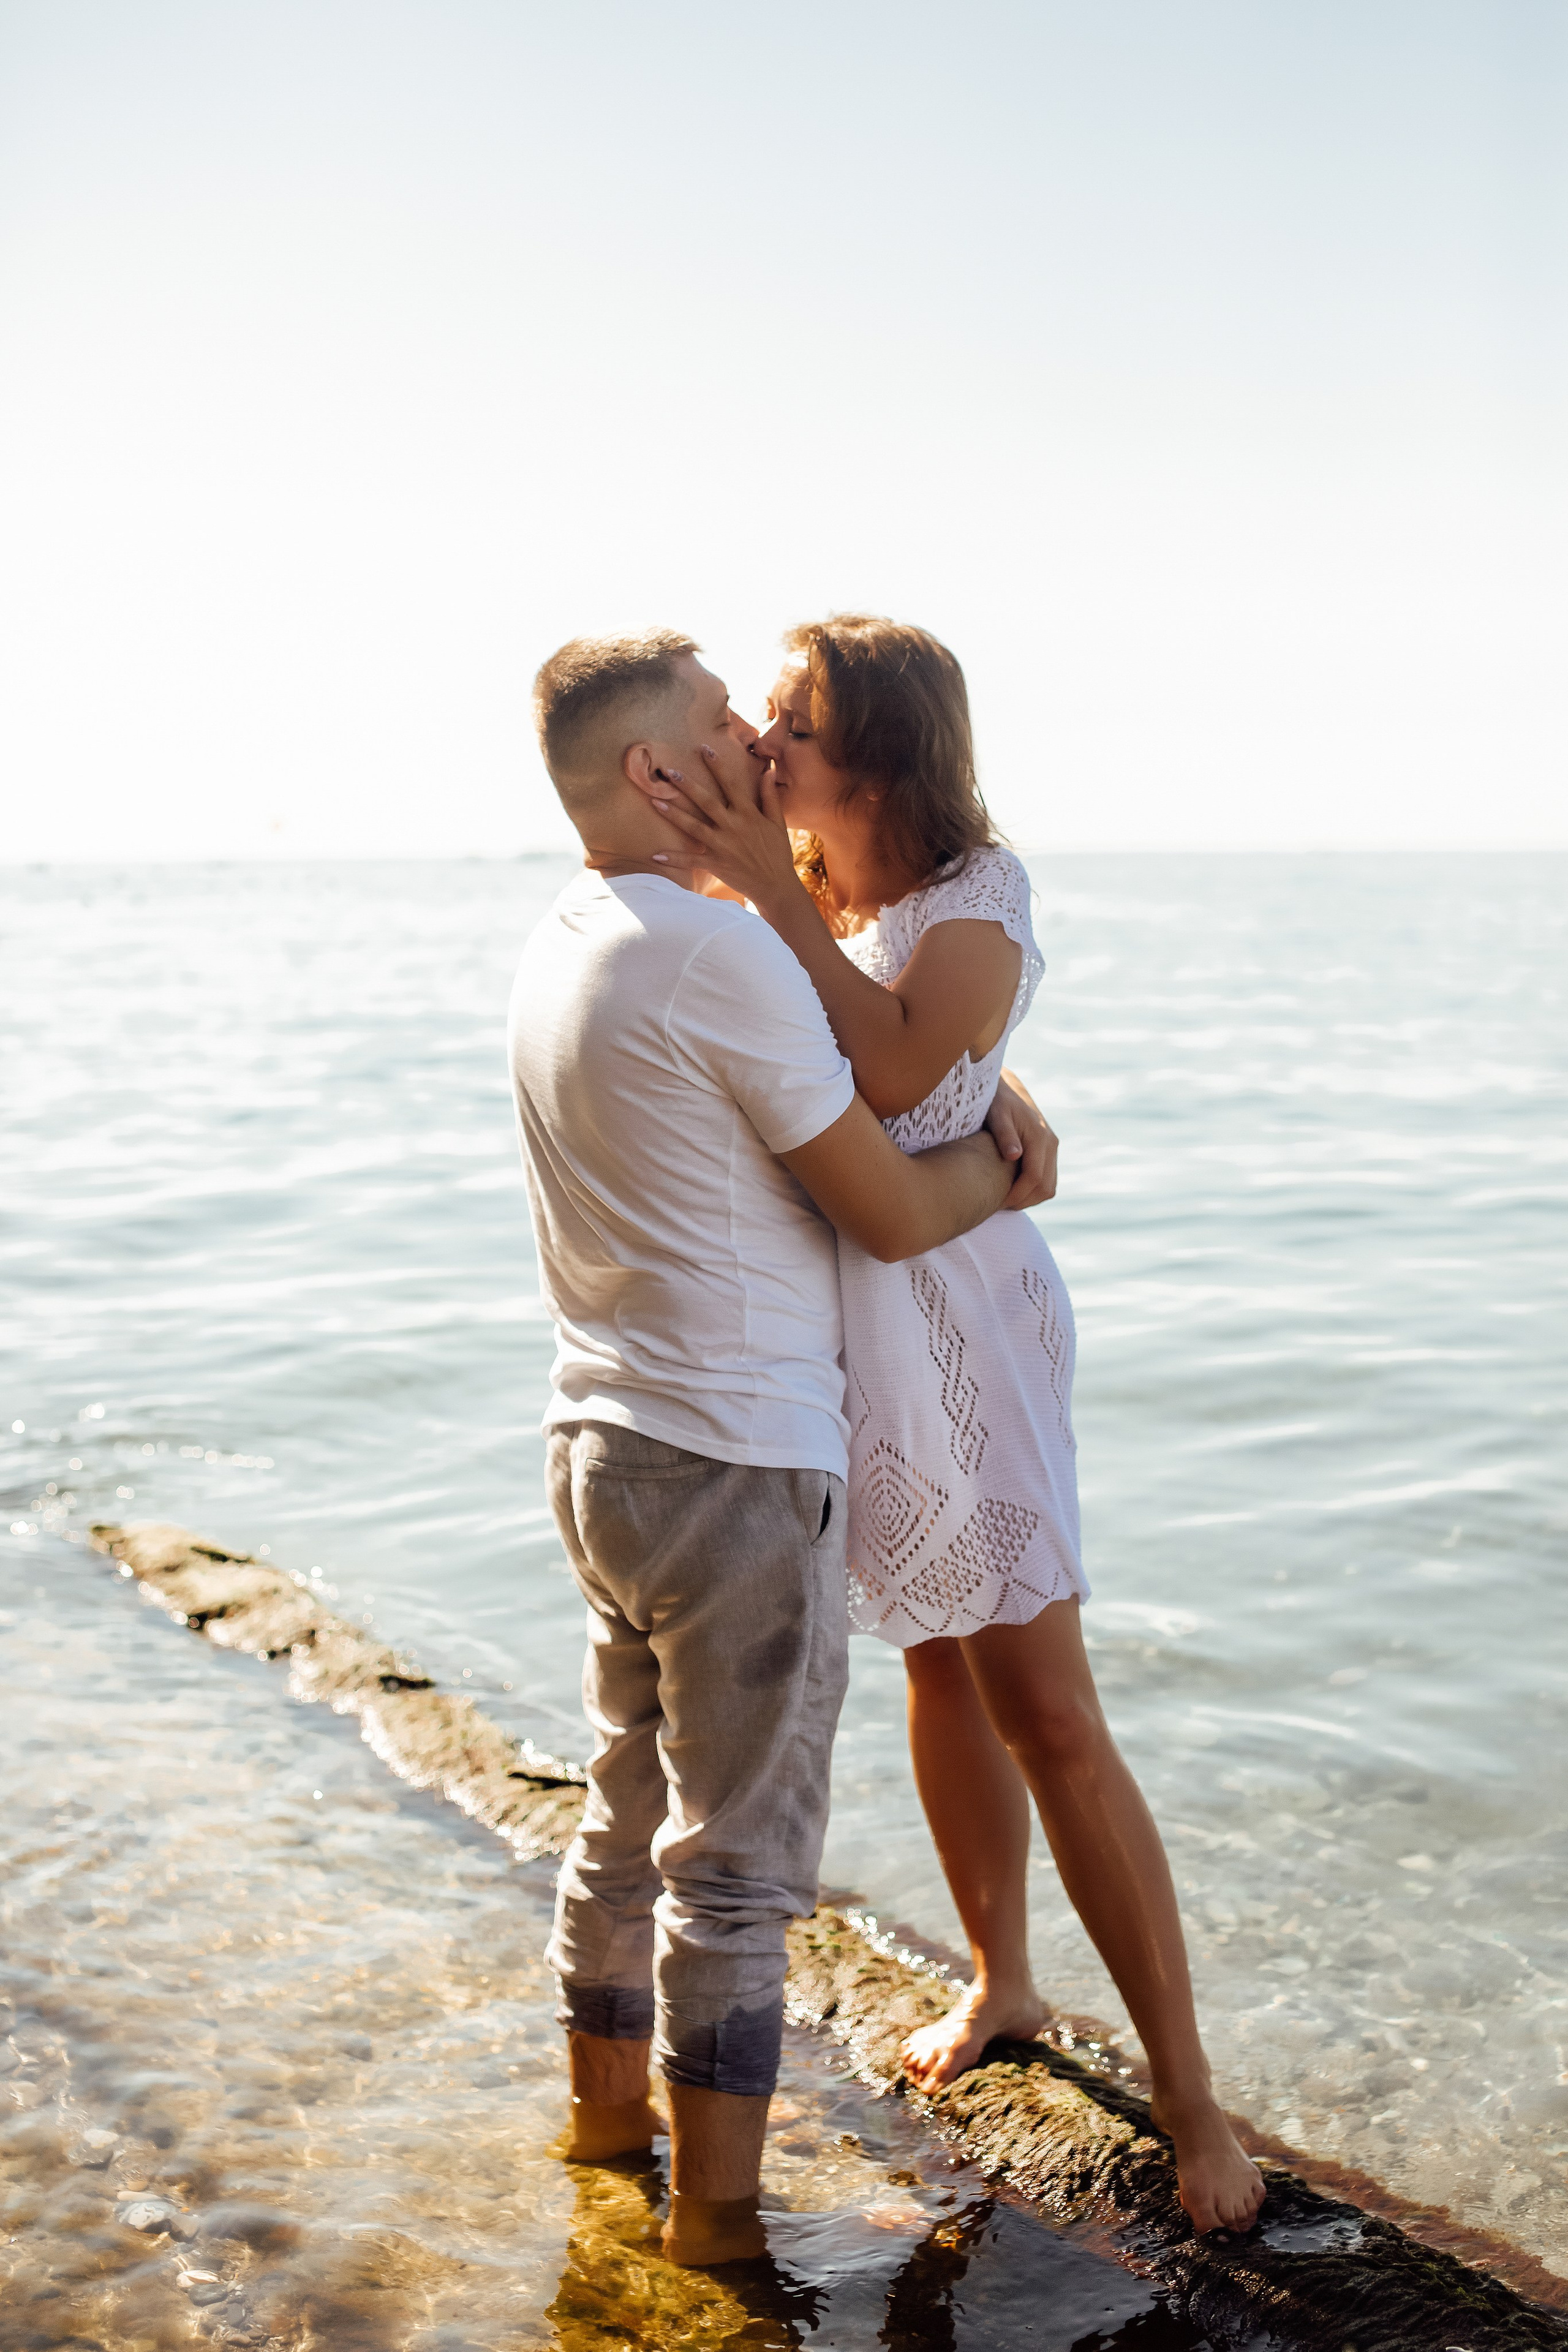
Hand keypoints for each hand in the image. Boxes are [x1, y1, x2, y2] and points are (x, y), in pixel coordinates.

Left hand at [648, 745, 804, 912]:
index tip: (704, 748)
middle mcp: (733, 827)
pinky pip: (691, 860)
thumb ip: (770, 796)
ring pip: (693, 827)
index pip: (731, 784)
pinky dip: (673, 859)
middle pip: (706, 801)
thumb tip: (769, 770)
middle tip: (668, 771)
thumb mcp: (777, 822)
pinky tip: (655, 855)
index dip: (717, 766)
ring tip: (655, 801)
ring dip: (673, 814)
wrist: (775, 886)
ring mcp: (723, 846)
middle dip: (687, 785)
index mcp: (748, 814)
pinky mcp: (716, 864)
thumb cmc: (777, 853)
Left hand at [985, 1070, 1058, 1209]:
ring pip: (1050, 1187)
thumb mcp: (997, 1114)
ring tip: (1005, 1202)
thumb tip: (1014, 1155)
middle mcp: (1051, 1144)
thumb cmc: (997, 1103)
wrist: (1008, 1090)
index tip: (998, 1202)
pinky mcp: (1049, 1153)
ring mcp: (1053, 1149)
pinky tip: (1013, 1192)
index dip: (1018, 1194)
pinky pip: (1048, 1180)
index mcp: (1040, 1137)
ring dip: (1030, 1199)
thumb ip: (1004, 1134)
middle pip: (1046, 1187)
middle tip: (1000, 1206)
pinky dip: (1033, 1191)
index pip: (1035, 1177)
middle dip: (1024, 1201)